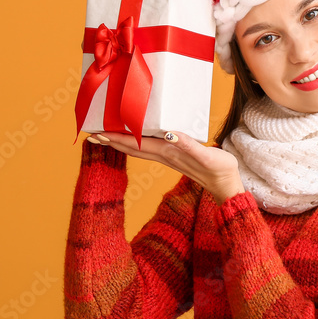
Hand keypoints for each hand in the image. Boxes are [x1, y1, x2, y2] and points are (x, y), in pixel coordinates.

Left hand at [86, 130, 245, 205]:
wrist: (227, 185)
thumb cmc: (220, 169)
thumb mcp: (207, 155)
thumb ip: (189, 144)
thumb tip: (169, 133)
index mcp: (169, 153)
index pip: (136, 144)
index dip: (117, 138)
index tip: (98, 133)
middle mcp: (165, 156)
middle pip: (131, 148)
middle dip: (111, 141)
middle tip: (91, 134)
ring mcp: (168, 158)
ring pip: (137, 150)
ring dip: (120, 143)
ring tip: (105, 136)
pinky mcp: (174, 158)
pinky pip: (148, 149)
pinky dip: (135, 144)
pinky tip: (133, 139)